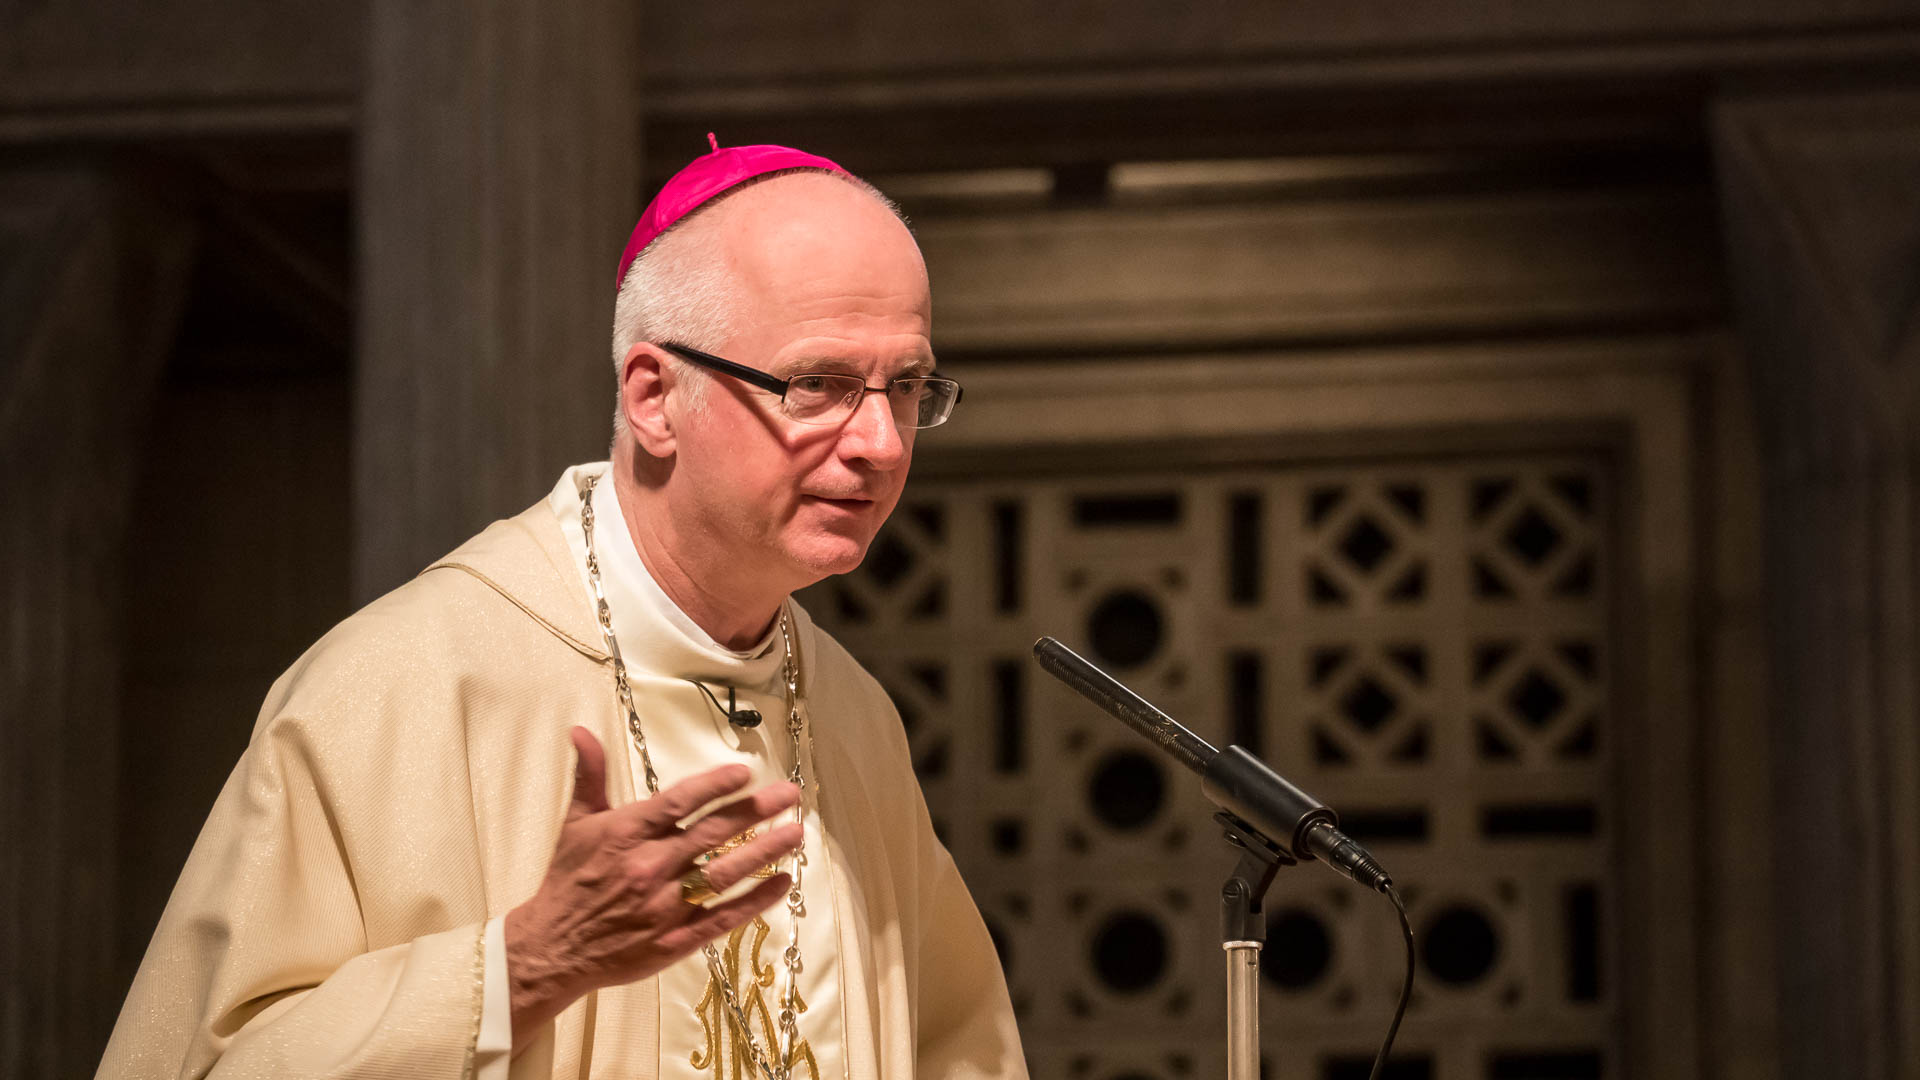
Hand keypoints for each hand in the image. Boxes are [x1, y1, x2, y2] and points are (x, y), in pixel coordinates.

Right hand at [504, 726, 802, 1046]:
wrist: (554, 946)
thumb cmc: (569, 879)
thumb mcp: (576, 822)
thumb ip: (590, 775)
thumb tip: (581, 731)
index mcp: (627, 834)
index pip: (679, 803)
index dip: (714, 786)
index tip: (744, 773)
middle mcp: (650, 866)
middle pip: (712, 834)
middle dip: (755, 810)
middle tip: (790, 794)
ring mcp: (665, 905)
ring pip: (724, 873)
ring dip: (765, 851)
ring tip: (796, 831)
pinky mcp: (676, 939)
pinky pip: (723, 916)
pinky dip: (755, 900)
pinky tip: (782, 882)